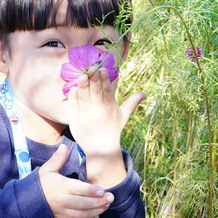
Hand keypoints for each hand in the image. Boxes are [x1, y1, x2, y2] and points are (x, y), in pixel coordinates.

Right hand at [38, 143, 113, 217]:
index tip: (102, 191)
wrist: (26, 204)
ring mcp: (62, 214)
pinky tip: (95, 216)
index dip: (91, 191)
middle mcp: (61, 202)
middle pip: (84, 204)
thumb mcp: (46, 171)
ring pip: (83, 215)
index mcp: (59, 187)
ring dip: (97, 211)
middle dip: (99, 202)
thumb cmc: (41, 185)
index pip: (78, 190)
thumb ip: (57, 160)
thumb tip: (63, 147)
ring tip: (106, 205)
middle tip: (110, 198)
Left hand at [67, 69, 144, 187]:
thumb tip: (144, 94)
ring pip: (83, 97)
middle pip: (95, 92)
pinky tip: (73, 88)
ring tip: (82, 75)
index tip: (103, 68)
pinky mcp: (75, 119)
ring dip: (82, 86)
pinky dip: (73, 97)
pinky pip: (73, 105)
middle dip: (94, 79)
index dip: (105, 79)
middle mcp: (98, 111)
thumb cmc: (112, 129)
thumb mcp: (123, 116)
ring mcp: (86, 115)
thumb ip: (132, 103)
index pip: (107, 90)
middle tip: (92, 68)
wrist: (100, 149)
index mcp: (110, 107)